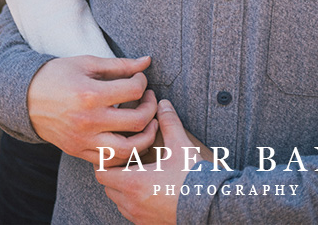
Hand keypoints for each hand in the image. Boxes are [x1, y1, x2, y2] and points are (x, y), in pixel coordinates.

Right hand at [27, 54, 158, 165]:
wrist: (25, 97)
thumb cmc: (56, 76)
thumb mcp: (85, 63)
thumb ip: (118, 65)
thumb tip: (146, 61)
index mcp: (90, 94)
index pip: (133, 91)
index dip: (142, 83)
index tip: (139, 80)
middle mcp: (88, 120)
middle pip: (137, 121)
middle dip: (150, 108)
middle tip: (149, 100)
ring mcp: (83, 139)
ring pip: (128, 149)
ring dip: (145, 137)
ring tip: (147, 124)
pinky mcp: (78, 151)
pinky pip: (110, 160)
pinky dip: (125, 152)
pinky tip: (128, 138)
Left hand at [95, 99, 202, 223]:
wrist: (215, 209)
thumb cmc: (195, 179)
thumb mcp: (181, 147)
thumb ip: (169, 123)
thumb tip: (162, 104)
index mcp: (132, 182)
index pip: (101, 171)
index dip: (107, 160)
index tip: (119, 152)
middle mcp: (132, 203)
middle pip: (108, 187)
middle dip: (114, 174)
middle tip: (128, 162)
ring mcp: (140, 217)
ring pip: (118, 202)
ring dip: (123, 190)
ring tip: (139, 176)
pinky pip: (132, 215)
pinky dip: (134, 203)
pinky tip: (149, 192)